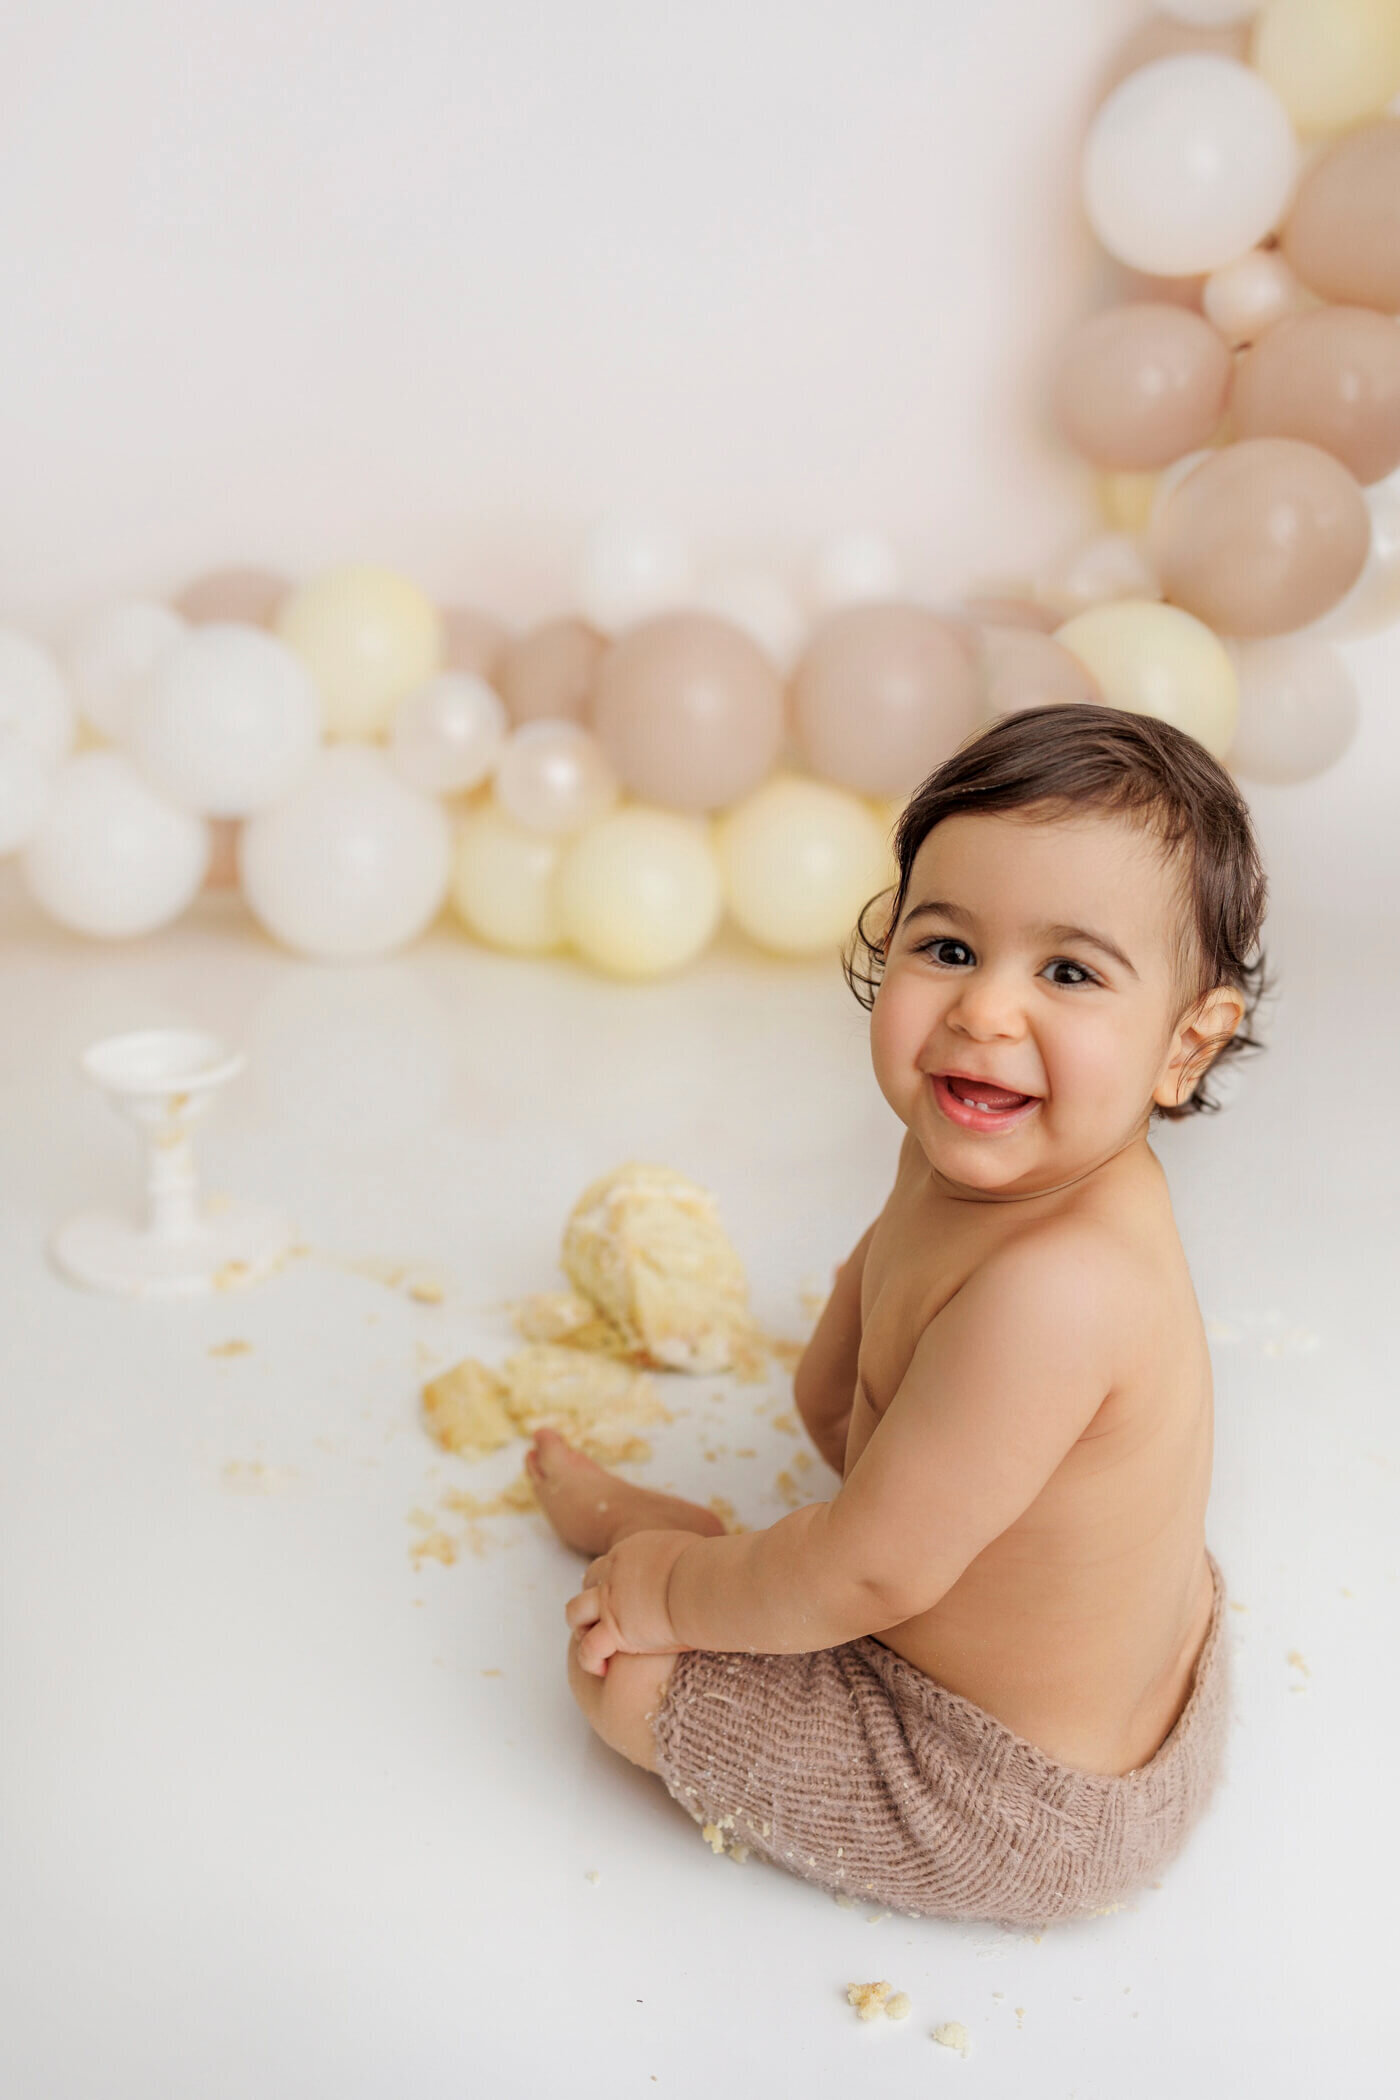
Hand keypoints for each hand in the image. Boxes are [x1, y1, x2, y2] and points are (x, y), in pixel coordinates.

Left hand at [564, 1528, 695, 1676]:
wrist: (702, 1585)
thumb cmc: (708, 1569)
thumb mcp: (691, 1551)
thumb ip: (683, 1559)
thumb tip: (702, 1566)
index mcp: (630, 1552)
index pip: (607, 1565)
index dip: (609, 1582)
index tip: (619, 1598)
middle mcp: (613, 1573)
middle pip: (587, 1583)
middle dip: (592, 1601)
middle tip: (603, 1620)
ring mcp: (610, 1602)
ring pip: (575, 1613)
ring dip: (581, 1627)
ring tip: (595, 1644)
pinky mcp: (614, 1630)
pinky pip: (588, 1648)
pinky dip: (590, 1659)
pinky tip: (602, 1669)